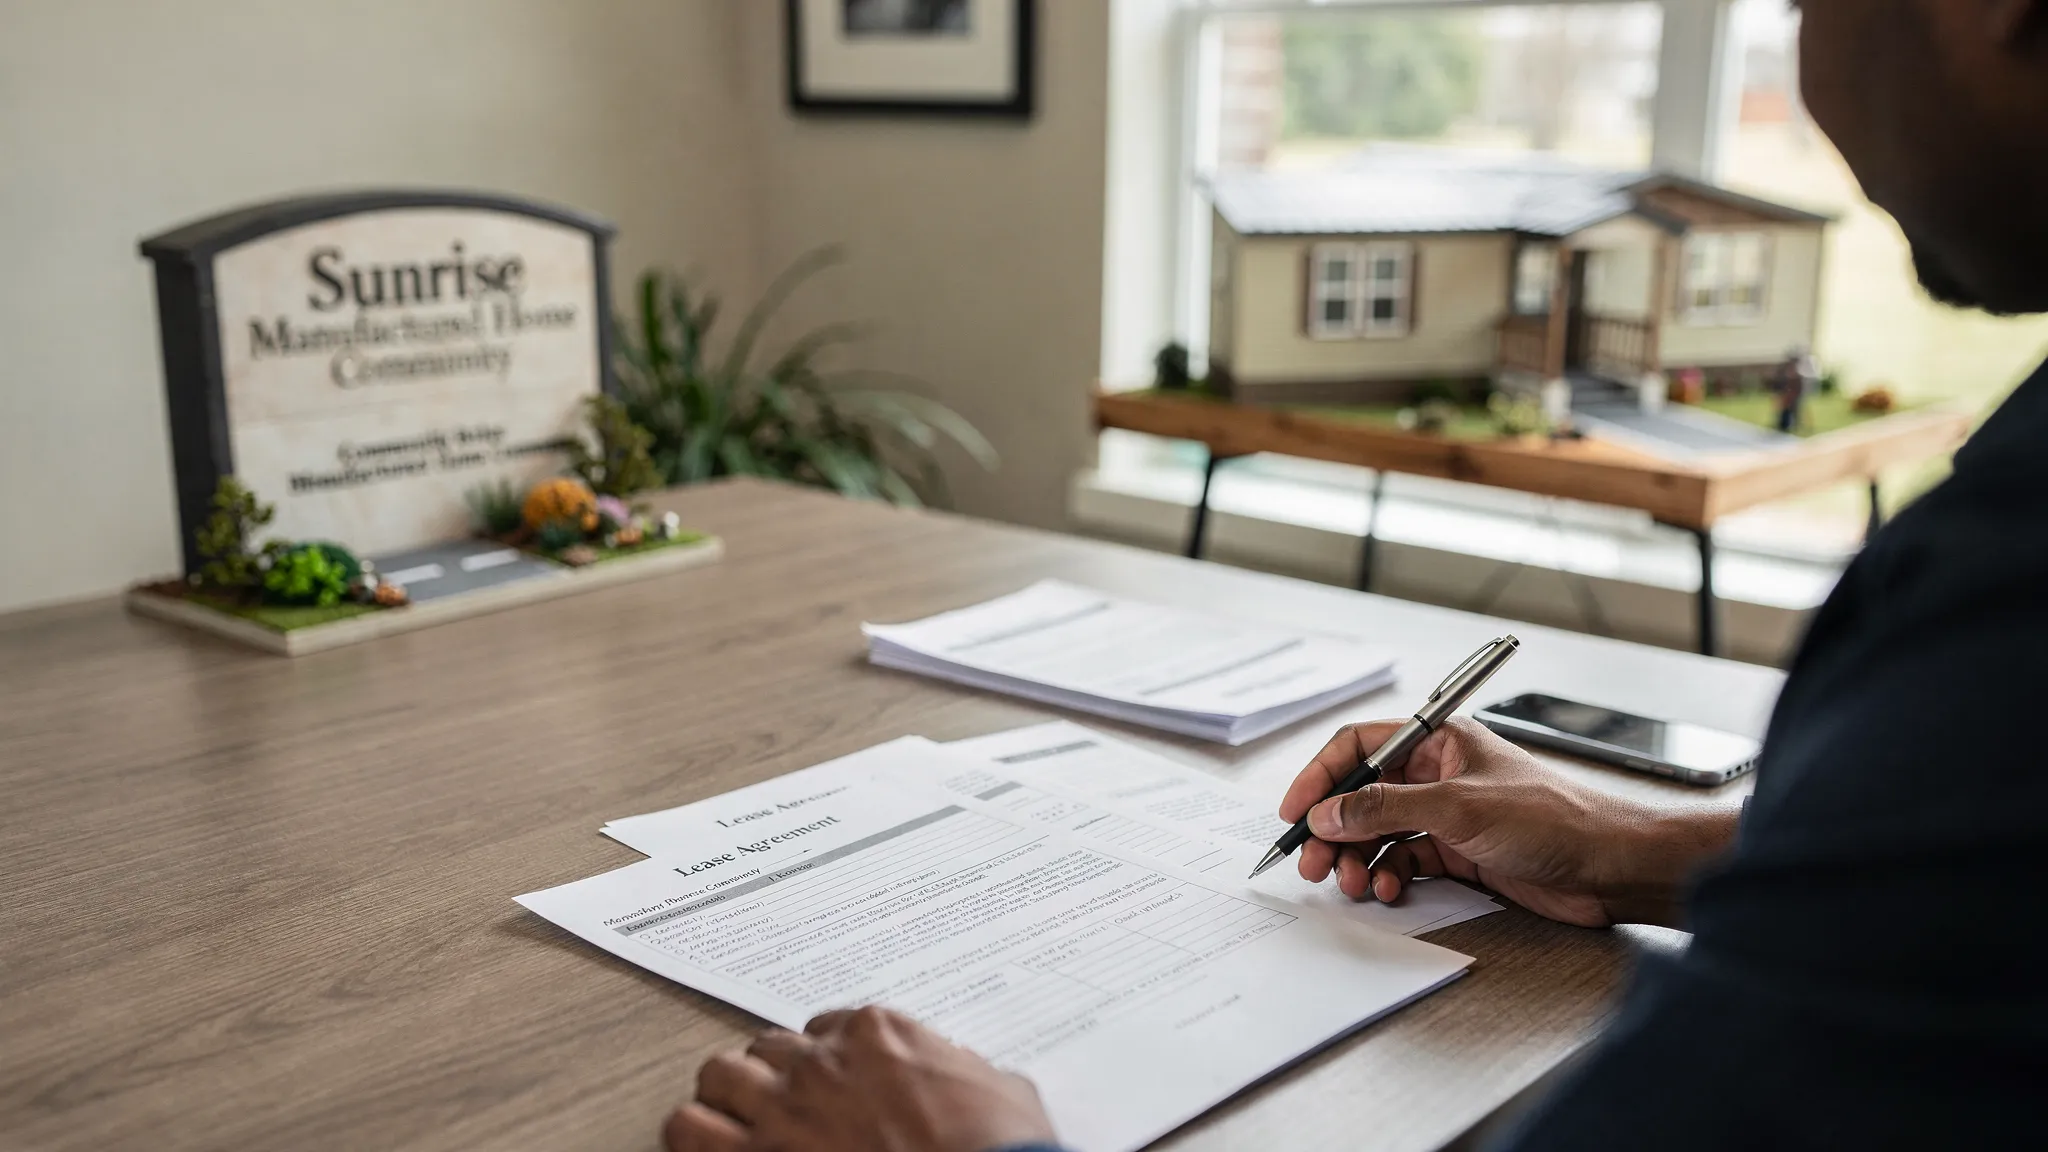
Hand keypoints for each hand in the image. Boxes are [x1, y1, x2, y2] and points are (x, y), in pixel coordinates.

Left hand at [666, 1006, 1056, 1151]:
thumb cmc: (1002, 1150)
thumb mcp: (1003, 1090)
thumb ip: (964, 1069)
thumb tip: (966, 1075)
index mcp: (878, 1033)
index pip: (826, 1028)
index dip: (827, 1061)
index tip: (833, 1084)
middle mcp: (821, 1064)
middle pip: (766, 1049)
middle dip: (773, 1077)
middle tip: (785, 1106)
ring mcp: (784, 1112)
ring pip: (716, 1076)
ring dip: (725, 1098)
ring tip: (736, 1122)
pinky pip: (686, 1130)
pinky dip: (692, 1136)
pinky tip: (710, 1147)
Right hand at [1278, 717, 1739, 927]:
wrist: (1610, 867)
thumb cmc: (1554, 818)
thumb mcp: (1458, 808)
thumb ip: (1386, 808)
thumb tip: (1328, 812)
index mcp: (1438, 740)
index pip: (1359, 745)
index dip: (1321, 776)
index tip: (1295, 811)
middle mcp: (1438, 773)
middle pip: (1362, 794)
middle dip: (1333, 827)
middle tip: (1313, 861)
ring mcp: (1447, 814)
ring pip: (1378, 832)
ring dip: (1356, 857)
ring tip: (1350, 881)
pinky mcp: (1459, 852)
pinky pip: (1403, 860)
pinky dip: (1387, 875)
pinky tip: (1387, 889)